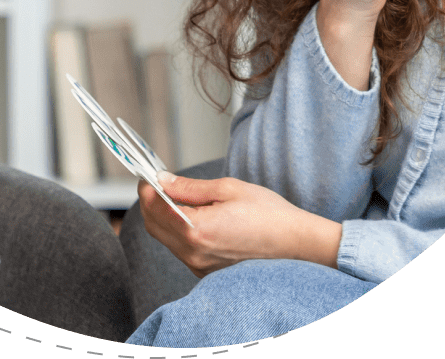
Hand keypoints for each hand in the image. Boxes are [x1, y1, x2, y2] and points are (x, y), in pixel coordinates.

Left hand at [137, 174, 340, 277]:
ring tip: (174, 193)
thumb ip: (190, 187)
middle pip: (153, 225)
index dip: (147, 187)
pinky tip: (188, 213)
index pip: (155, 207)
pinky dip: (176, 229)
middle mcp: (194, 253)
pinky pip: (180, 248)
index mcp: (197, 230)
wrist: (298, 245)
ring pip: (165, 238)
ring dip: (162, 215)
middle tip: (158, 180)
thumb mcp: (228, 188)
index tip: (147, 173)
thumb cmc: (269, 214)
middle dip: (150, 201)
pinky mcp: (206, 271)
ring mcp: (199, 266)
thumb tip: (163, 180)